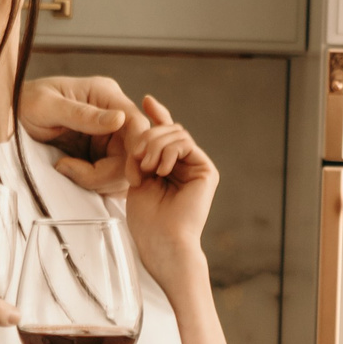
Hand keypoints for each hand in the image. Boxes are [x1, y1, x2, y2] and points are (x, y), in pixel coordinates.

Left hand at [20, 75, 137, 194]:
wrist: (7, 115)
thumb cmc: (23, 102)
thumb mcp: (46, 106)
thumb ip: (83, 114)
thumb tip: (119, 119)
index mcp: (105, 95)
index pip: (138, 124)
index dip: (137, 151)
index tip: (124, 172)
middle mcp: (112, 116)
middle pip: (134, 153)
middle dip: (109, 172)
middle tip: (74, 172)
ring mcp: (107, 137)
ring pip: (124, 169)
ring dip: (100, 180)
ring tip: (67, 169)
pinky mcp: (99, 155)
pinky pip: (111, 177)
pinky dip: (97, 184)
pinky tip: (75, 176)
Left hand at [117, 95, 217, 281]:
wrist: (161, 242)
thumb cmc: (146, 219)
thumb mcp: (136, 176)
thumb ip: (141, 150)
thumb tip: (145, 121)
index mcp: (169, 166)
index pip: (164, 133)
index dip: (156, 114)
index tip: (144, 101)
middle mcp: (186, 165)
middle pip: (168, 129)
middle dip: (147, 137)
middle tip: (135, 158)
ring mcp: (198, 167)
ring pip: (176, 133)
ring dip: (155, 145)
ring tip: (146, 168)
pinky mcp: (207, 171)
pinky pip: (186, 143)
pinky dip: (169, 151)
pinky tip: (160, 168)